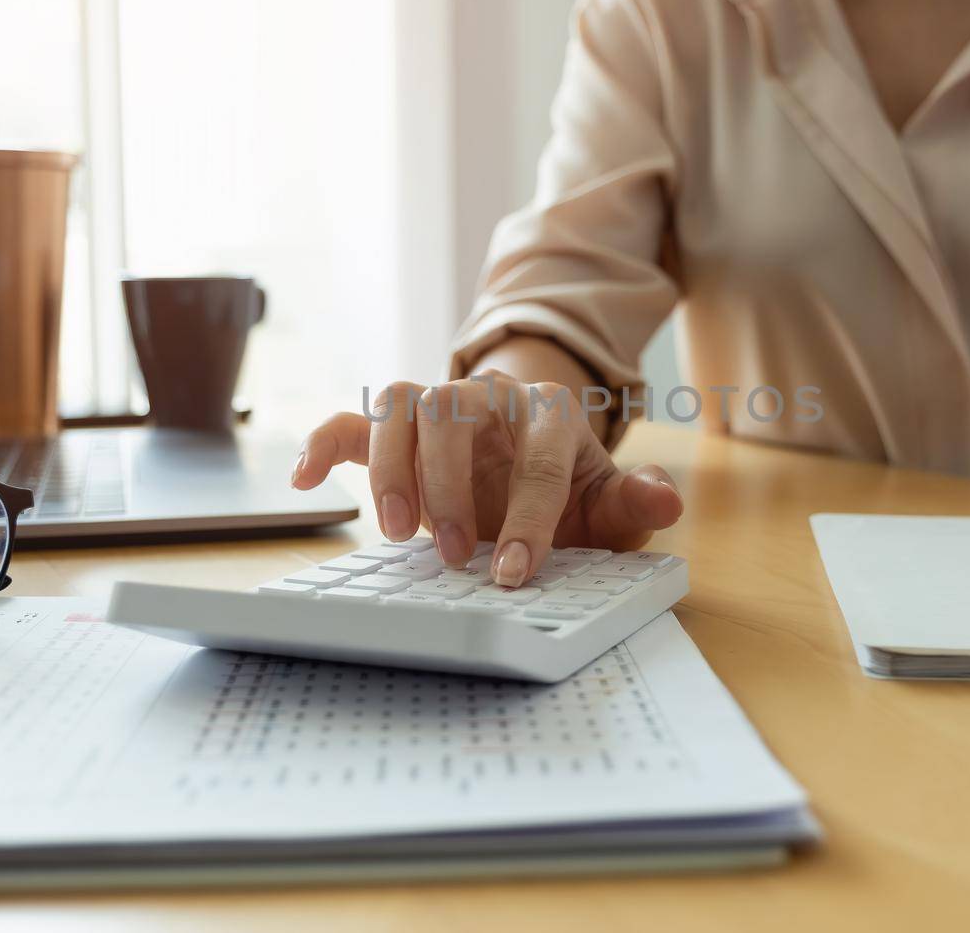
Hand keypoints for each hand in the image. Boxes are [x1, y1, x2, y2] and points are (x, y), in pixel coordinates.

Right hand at [292, 373, 683, 585]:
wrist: (530, 456)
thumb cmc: (568, 485)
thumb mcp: (608, 500)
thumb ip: (635, 502)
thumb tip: (667, 500)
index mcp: (547, 412)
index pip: (537, 456)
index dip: (529, 515)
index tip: (514, 571)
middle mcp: (488, 397)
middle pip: (453, 411)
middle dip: (450, 485)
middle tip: (454, 555)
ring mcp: (436, 409)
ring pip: (399, 404)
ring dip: (392, 467)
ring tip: (399, 533)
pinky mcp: (395, 430)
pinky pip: (350, 422)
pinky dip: (322, 444)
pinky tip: (302, 481)